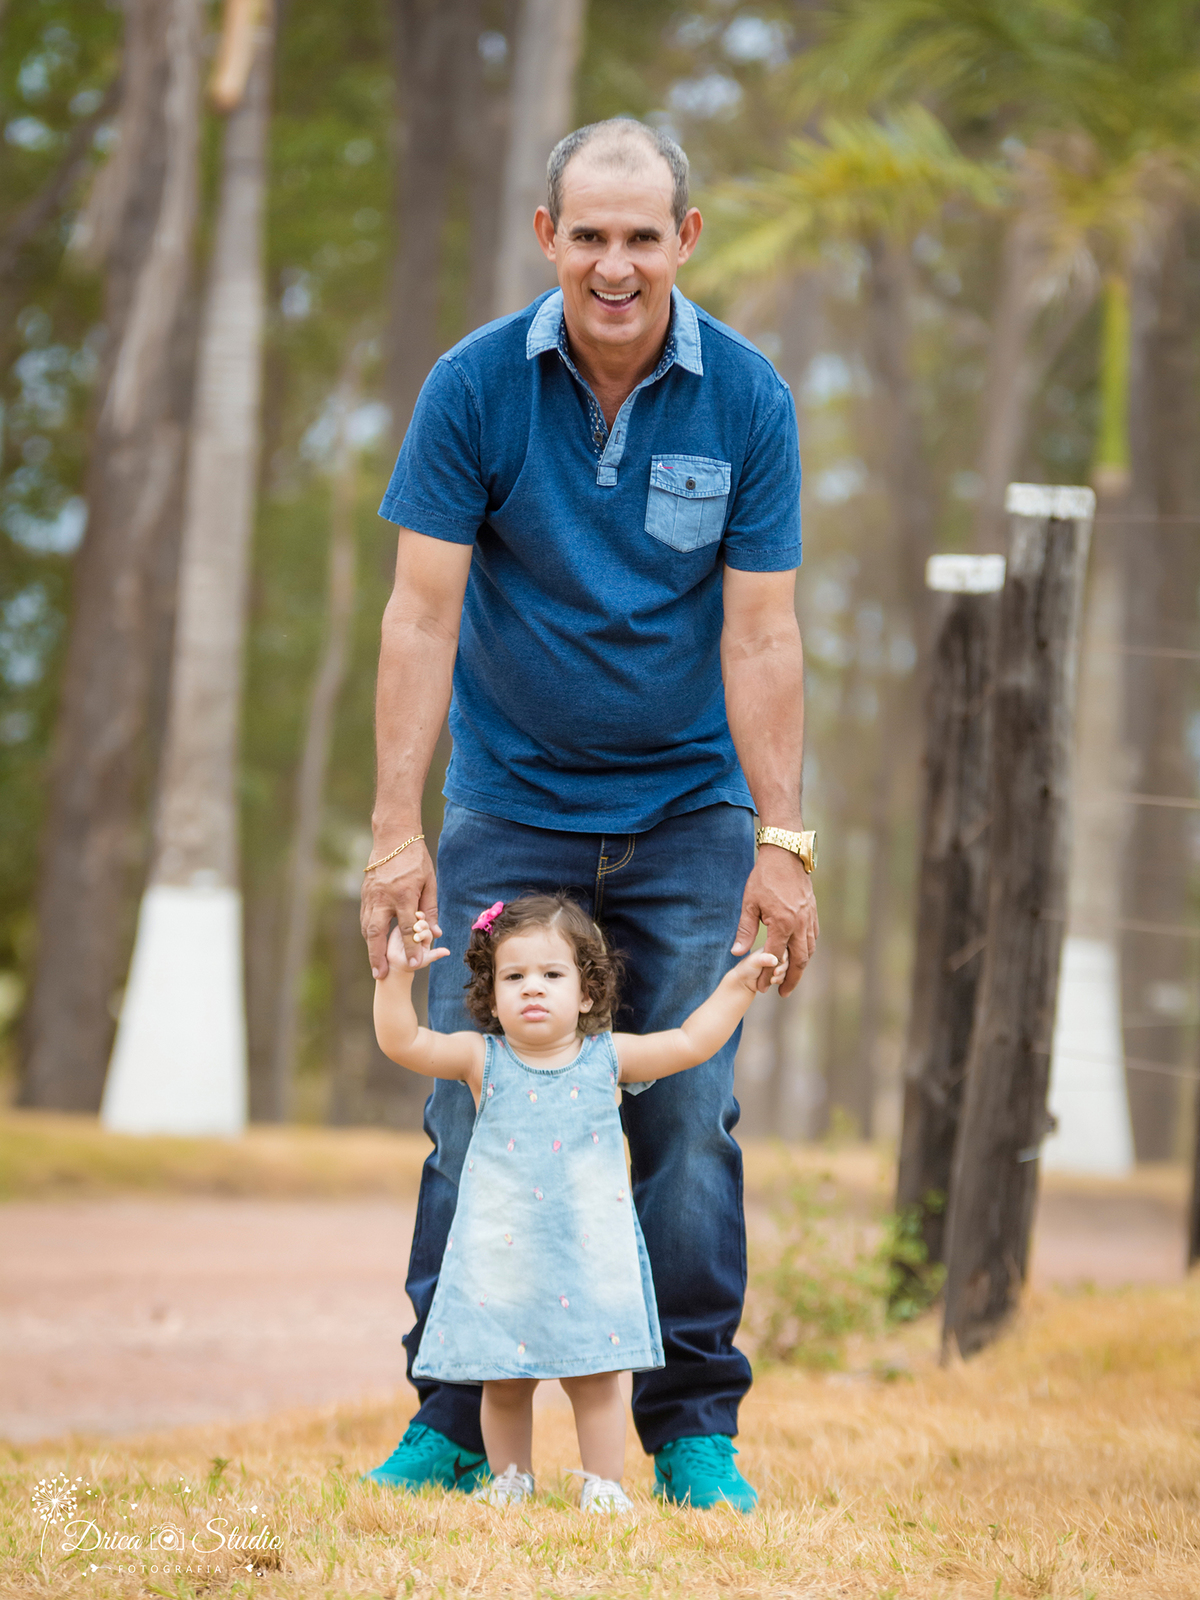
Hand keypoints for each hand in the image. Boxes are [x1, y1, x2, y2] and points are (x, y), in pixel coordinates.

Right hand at [361, 835, 439, 977]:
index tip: (413, 965)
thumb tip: (435, 933)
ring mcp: (371, 895)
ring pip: (367, 926)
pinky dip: (367, 932)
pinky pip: (364, 917)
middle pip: (377, 932)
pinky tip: (371, 943)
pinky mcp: (365, 893)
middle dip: (377, 955)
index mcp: (404, 895)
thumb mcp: (429, 883)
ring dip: (370, 947)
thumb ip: (429, 909)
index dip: (411, 948)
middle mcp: (384, 897)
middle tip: (379, 974)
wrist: (393, 837)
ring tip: (374, 964)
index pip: (408, 928)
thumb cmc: (416, 859)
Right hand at [385, 914, 449, 973]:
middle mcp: (419, 931)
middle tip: (415, 930)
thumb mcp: (424, 960)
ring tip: (411, 925)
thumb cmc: (412, 963)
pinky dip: (402, 919)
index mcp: (426, 937)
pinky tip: (401, 919)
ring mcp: (409, 927)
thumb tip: (448, 952)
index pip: (428, 932)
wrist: (396, 965)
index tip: (417, 938)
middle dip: (420, 926)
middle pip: (422, 924)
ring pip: (413, 920)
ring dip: (413, 920)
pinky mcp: (398, 927)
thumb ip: (435, 955)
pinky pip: (401, 921)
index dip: (424, 934)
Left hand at [731, 845, 818, 996]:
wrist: (785, 854)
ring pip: (809, 950)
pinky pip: (813, 938)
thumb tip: (737, 953)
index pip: (774, 958)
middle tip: (783, 993)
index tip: (762, 988)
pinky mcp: (813, 912)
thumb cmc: (763, 878)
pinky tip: (801, 955)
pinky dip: (808, 950)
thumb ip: (745, 931)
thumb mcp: (749, 904)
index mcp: (781, 924)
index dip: (767, 975)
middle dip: (790, 979)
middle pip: (798, 960)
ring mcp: (808, 918)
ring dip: (801, 967)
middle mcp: (799, 924)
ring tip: (791, 978)